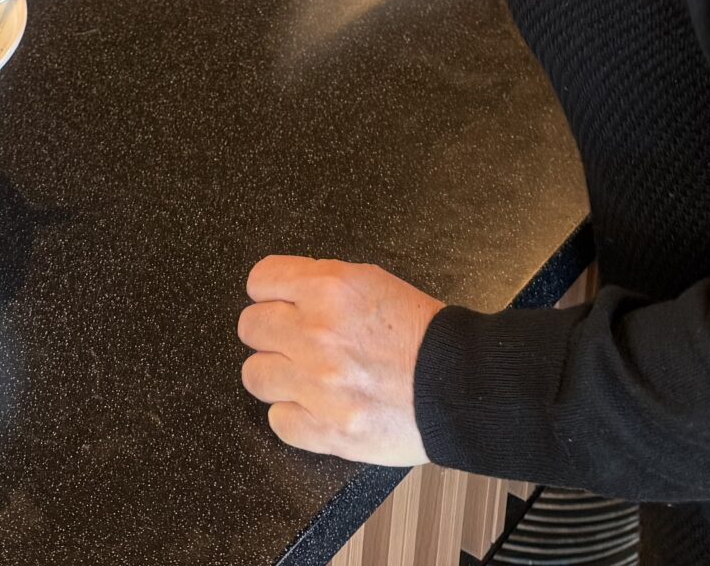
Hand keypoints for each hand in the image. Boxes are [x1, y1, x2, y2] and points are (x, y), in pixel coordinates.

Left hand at [239, 255, 442, 465]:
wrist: (459, 387)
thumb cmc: (422, 336)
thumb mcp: (373, 282)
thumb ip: (324, 284)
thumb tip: (287, 291)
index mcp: (331, 289)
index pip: (260, 280)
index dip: (270, 291)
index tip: (279, 302)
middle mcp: (318, 334)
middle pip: (250, 327)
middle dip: (271, 332)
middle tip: (295, 341)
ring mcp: (318, 385)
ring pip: (255, 374)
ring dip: (278, 375)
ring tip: (305, 376)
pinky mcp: (325, 430)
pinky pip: (277, 420)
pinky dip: (295, 415)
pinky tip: (318, 406)